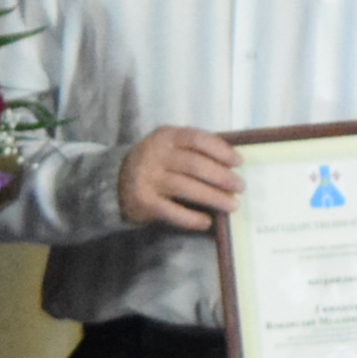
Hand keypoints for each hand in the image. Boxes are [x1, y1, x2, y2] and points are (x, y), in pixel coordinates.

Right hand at [116, 127, 247, 231]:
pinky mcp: (144, 201)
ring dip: (213, 197)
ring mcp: (148, 178)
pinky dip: (192, 218)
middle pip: (195, 165)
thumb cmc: (156, 163)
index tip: (239, 162)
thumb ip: (195, 150)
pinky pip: (173, 211)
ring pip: (186, 188)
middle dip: (222, 177)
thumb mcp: (170, 146)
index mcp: (166, 136)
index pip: (197, 139)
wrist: (116, 180)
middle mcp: (155, 155)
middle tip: (240, 187)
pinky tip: (207, 221)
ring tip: (232, 205)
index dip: (221, 150)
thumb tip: (233, 165)